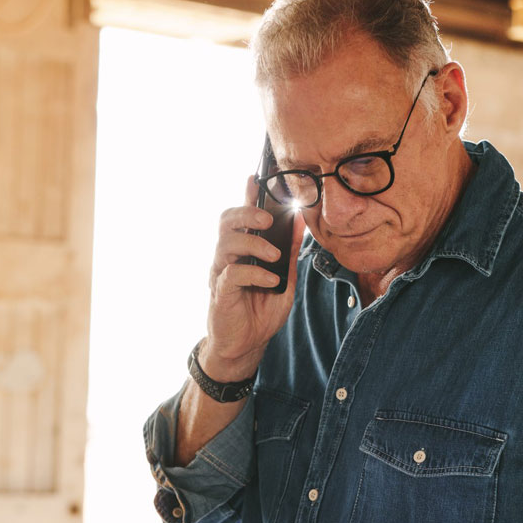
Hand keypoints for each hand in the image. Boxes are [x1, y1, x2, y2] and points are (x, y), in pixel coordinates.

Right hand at [204, 176, 304, 378]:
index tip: (257, 176)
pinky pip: (233, 273)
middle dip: (247, 213)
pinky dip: (255, 274)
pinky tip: (270, 281)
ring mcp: (221, 273)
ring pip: (226, 242)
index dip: (247, 194)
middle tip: (268, 219)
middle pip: (226, 221)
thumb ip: (290, 252)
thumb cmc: (260, 311)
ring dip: (254, 244)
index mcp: (243, 250)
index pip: (242, 215)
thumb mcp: (285, 279)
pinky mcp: (220, 292)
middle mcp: (227, 256)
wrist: (246, 346)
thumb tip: (301, 223)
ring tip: (273, 255)